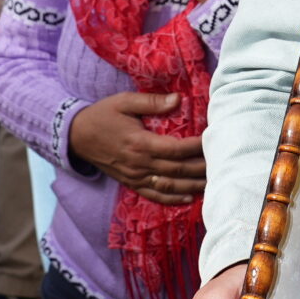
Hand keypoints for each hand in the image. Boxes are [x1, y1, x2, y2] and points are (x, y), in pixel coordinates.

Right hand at [68, 90, 202, 203]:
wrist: (76, 137)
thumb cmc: (102, 115)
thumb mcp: (124, 102)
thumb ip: (152, 102)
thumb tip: (178, 99)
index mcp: (140, 143)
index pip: (176, 149)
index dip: (197, 147)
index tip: (215, 140)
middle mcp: (139, 164)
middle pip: (178, 170)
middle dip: (202, 168)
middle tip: (223, 163)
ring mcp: (135, 177)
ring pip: (170, 186)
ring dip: (193, 185)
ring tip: (214, 182)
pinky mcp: (131, 183)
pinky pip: (155, 195)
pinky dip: (173, 198)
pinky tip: (190, 197)